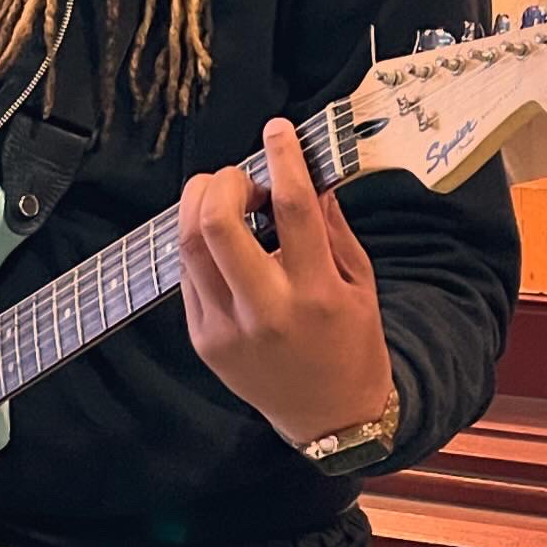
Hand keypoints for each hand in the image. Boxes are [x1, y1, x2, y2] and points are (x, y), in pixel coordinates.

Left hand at [177, 119, 392, 446]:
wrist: (332, 418)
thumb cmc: (352, 342)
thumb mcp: (360, 281)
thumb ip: (331, 225)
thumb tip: (308, 170)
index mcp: (316, 293)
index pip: (292, 209)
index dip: (282, 158)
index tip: (277, 129)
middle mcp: (267, 311)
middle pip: (216, 225)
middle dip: (223, 182)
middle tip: (240, 177)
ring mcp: (228, 328)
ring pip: (188, 245)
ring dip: (199, 205)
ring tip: (225, 200)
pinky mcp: (203, 339)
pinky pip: (187, 274)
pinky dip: (200, 245)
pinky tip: (223, 244)